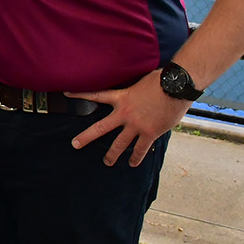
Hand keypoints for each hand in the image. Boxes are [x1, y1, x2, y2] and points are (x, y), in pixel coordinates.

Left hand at [67, 70, 190, 166]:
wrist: (177, 86)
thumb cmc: (161, 79)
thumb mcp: (140, 80)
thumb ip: (132, 88)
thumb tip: (133, 88)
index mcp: (121, 97)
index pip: (95, 95)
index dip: (80, 94)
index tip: (66, 94)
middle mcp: (124, 113)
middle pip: (101, 128)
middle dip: (86, 137)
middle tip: (75, 145)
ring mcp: (136, 125)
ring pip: (120, 143)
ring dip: (112, 154)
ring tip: (107, 162)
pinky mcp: (150, 132)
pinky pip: (141, 149)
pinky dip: (137, 157)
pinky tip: (133, 164)